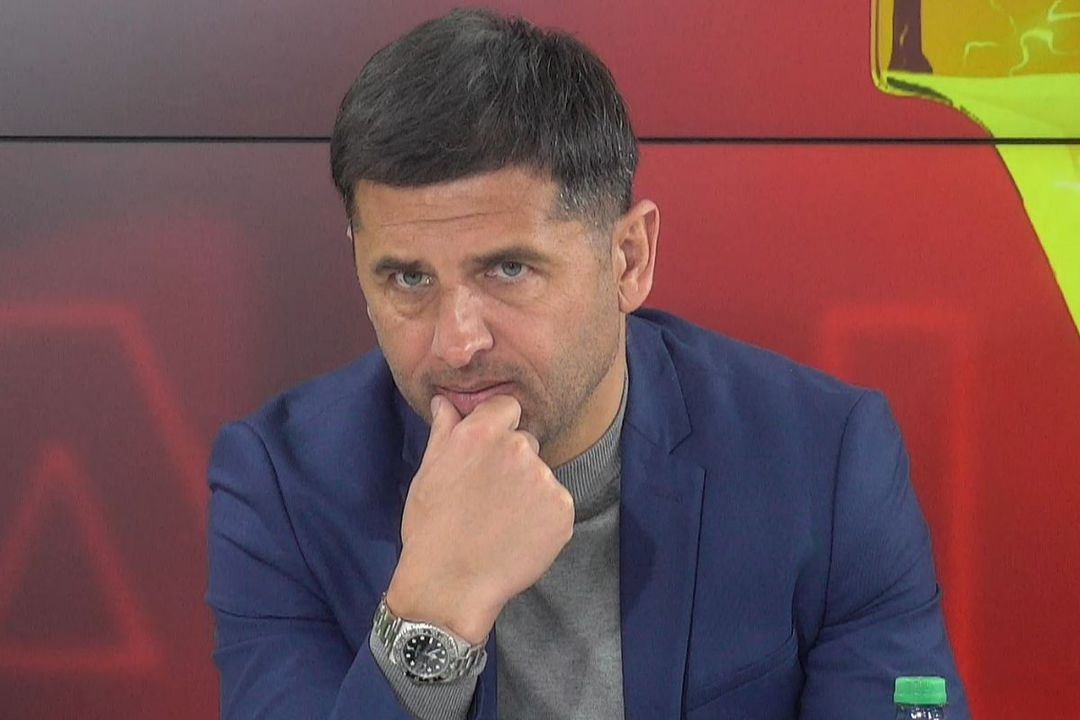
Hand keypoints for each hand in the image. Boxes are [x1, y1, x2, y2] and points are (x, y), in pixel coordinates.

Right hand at [385, 394, 574, 644]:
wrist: (450, 584)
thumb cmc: (432, 529)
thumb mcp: (429, 472)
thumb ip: (444, 430)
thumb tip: (445, 401)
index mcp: (482, 433)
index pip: (507, 407)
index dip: (498, 429)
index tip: (486, 455)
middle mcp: (518, 448)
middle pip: (525, 443)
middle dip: (511, 463)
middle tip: (487, 498)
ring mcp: (544, 480)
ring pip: (540, 476)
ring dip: (527, 492)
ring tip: (499, 522)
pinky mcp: (563, 510)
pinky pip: (555, 505)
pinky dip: (542, 519)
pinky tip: (517, 537)